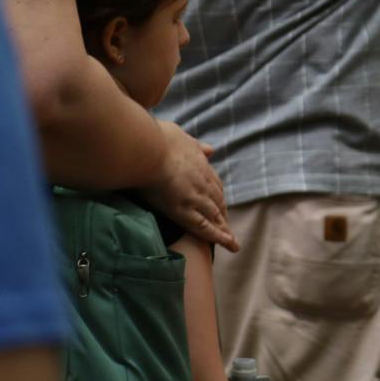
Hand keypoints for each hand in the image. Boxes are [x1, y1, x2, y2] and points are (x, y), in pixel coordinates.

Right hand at [140, 122, 236, 251]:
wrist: (147, 149)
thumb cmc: (155, 139)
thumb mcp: (181, 136)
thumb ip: (195, 145)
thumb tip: (210, 149)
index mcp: (200, 163)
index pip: (213, 182)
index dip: (217, 194)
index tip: (220, 202)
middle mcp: (202, 181)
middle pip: (217, 200)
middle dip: (222, 213)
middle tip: (226, 224)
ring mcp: (195, 196)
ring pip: (214, 215)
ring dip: (224, 227)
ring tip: (231, 241)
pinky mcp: (185, 210)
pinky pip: (205, 227)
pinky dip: (218, 236)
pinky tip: (229, 244)